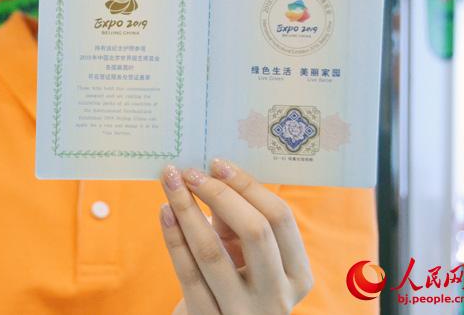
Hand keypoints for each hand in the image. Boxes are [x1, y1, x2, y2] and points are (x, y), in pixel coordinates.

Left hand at [158, 159, 312, 314]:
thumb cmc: (232, 281)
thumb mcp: (244, 254)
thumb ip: (235, 222)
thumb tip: (212, 175)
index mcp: (297, 274)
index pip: (280, 218)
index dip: (248, 186)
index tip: (217, 163)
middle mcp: (278, 296)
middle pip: (256, 232)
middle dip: (220, 194)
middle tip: (191, 172)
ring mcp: (244, 313)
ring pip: (213, 253)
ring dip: (187, 209)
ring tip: (171, 184)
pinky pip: (188, 274)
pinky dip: (174, 238)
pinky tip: (165, 212)